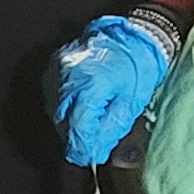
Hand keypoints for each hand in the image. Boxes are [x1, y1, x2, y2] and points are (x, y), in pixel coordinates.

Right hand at [50, 12, 172, 166]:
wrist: (135, 33)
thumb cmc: (140, 64)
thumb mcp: (132, 101)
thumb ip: (111, 127)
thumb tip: (96, 150)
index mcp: (91, 84)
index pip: (78, 126)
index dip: (83, 147)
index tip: (88, 159)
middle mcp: (68, 76)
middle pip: (62, 120)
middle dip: (76, 138)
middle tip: (90, 148)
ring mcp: (58, 68)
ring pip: (55, 109)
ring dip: (68, 124)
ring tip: (87, 130)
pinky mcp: (55, 65)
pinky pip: (53, 95)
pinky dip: (64, 108)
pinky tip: (78, 112)